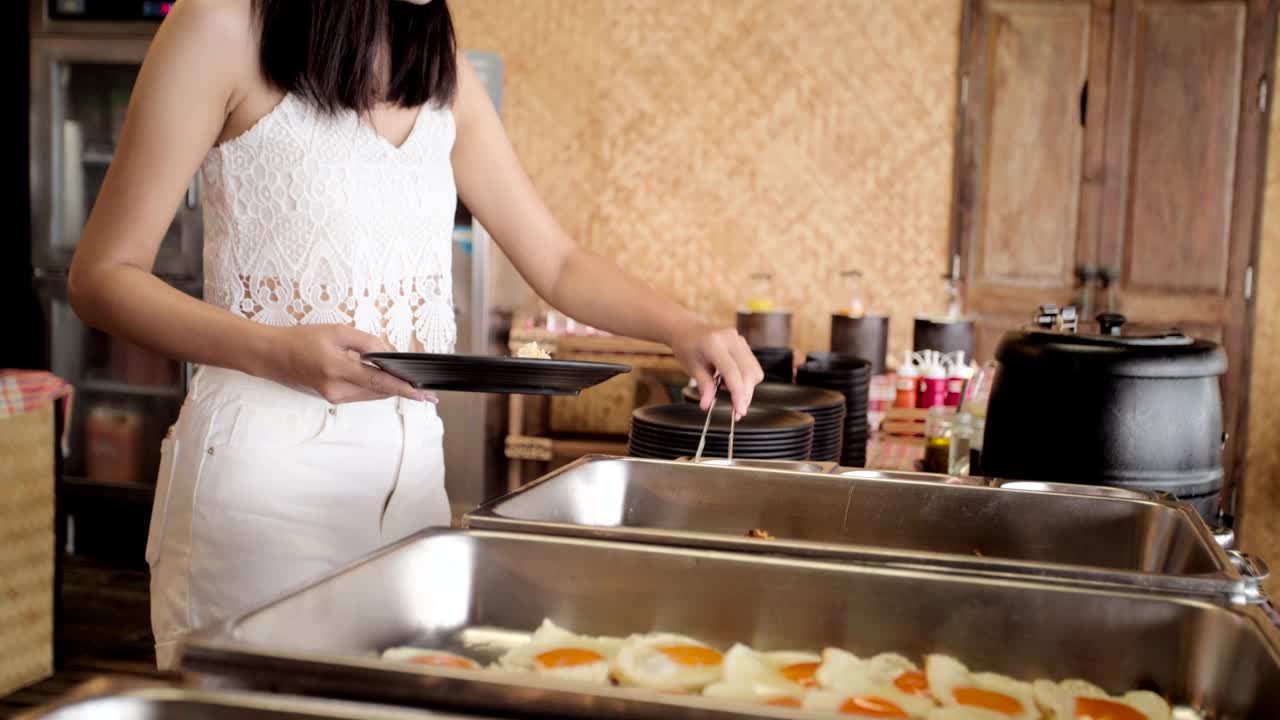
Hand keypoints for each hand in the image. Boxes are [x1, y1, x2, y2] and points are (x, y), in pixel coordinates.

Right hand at [262, 324, 436, 404]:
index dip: (404, 389)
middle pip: (379, 391)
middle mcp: (337, 390)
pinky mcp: (331, 398)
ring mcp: (334, 397)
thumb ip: (367, 342)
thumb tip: (388, 355)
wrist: (272, 355)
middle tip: (420, 382)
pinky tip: (378, 376)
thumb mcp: (338, 332)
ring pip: (371, 394)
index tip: (424, 395)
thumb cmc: (302, 339)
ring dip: (386, 386)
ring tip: (402, 377)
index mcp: (338, 370)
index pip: (379, 383)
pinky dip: (372, 385)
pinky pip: (360, 394)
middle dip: (399, 386)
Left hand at [669, 322, 763, 418]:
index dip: (738, 393)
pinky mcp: (744, 344)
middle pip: (748, 372)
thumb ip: (704, 387)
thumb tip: (707, 405)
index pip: (732, 372)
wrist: (688, 330)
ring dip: (746, 387)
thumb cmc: (688, 348)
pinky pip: (753, 366)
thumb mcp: (692, 368)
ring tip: (724, 387)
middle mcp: (731, 339)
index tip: (739, 411)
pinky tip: (730, 379)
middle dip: (745, 395)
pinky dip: (745, 379)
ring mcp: (740, 340)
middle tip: (736, 411)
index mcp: (714, 344)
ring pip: (754, 371)